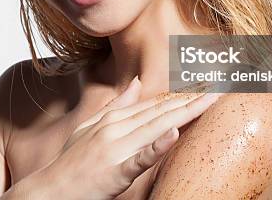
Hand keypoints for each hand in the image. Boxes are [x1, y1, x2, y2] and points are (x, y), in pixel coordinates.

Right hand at [33, 76, 221, 199]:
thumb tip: (137, 82)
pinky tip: (174, 133)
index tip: (209, 82)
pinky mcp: (115, 170)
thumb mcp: (90, 128)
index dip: (185, 91)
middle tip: (223, 83)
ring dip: (187, 111)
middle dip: (194, 96)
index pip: (157, 101)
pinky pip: (139, 157)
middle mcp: (117, 127)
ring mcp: (116, 147)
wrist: (48, 190)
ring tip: (212, 98)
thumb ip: (116, 106)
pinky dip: (157, 145)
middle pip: (163, 109)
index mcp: (115, 118)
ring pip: (158, 125)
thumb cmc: (71, 162)